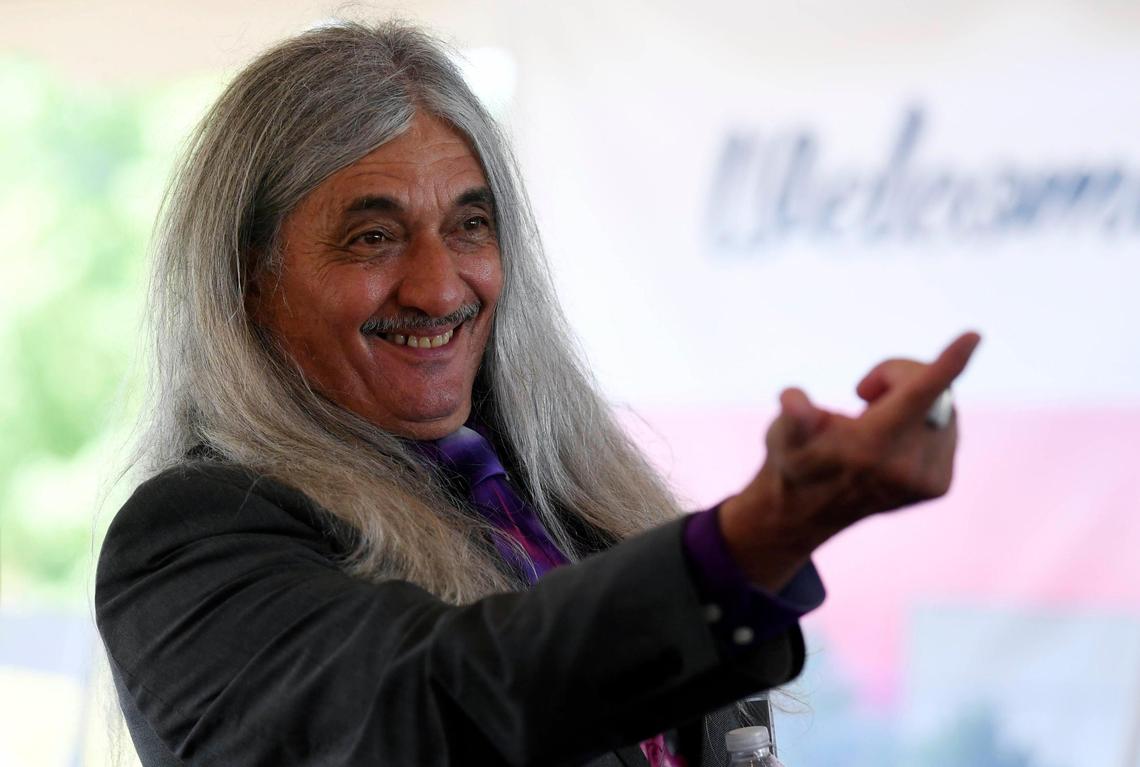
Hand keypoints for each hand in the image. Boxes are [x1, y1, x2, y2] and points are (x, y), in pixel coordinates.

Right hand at [719, 331, 982, 591]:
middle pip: (932, 390)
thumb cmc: (793, 457)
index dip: (947, 363)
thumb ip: (793, 414)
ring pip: (944, 408)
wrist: (806, 512)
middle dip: (901, 377)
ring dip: (913, 400)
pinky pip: (947, 429)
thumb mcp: (782, 432)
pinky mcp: (939, 487)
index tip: (974, 335)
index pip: (920, 395)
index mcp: (871, 446)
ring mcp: (927, 480)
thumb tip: (792, 402)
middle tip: (863, 391)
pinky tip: (892, 441)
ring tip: (872, 420)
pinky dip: (923, 422)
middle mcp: (906, 467)